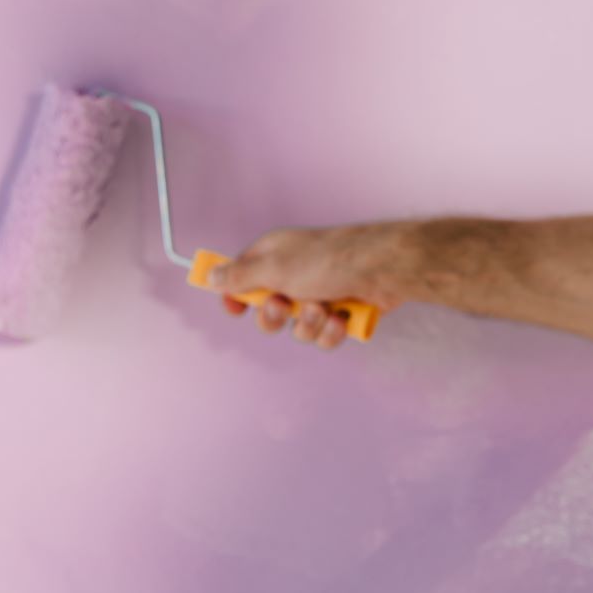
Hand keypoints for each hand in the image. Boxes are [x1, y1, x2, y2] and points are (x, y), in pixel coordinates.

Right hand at [209, 223, 405, 349]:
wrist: (382, 270)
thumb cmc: (329, 260)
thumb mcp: (274, 268)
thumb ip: (239, 276)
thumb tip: (209, 275)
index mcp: (274, 256)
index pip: (241, 277)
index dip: (235, 296)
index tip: (234, 310)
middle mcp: (295, 274)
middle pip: (268, 311)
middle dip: (276, 317)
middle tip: (286, 305)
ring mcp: (319, 294)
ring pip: (297, 329)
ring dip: (309, 324)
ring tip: (324, 307)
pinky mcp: (341, 312)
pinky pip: (323, 336)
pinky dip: (331, 331)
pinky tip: (342, 318)